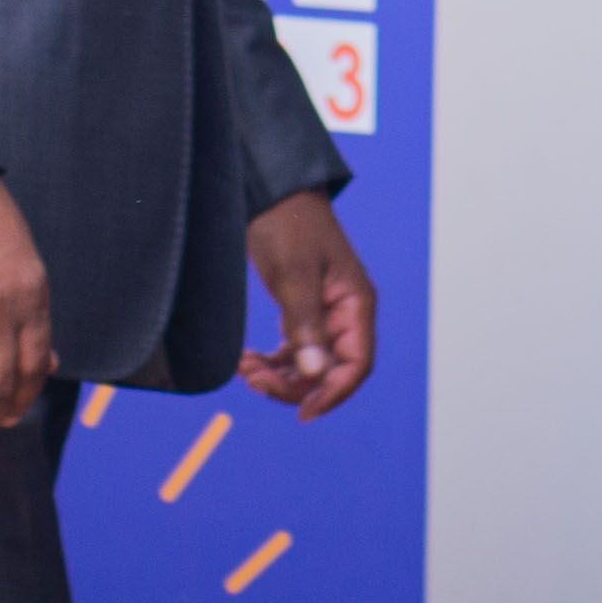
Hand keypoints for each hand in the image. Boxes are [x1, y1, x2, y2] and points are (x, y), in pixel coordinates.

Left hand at [239, 189, 374, 417]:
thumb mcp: (295, 275)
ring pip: (309, 363)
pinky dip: (272, 361)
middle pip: (330, 370)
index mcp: (355, 304)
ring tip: (245, 369)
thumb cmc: (289, 224)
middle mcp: (344, 313)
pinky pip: (293, 349)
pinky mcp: (301, 309)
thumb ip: (305, 325)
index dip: (332, 393)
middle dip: (294, 383)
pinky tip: (248, 361)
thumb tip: (315, 373)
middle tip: (254, 381)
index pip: (356, 364)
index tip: (301, 411)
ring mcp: (323, 313)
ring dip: (279, 375)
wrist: (270, 191)